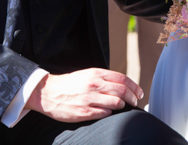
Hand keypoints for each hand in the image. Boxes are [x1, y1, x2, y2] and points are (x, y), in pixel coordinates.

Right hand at [26, 68, 142, 121]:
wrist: (48, 93)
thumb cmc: (69, 84)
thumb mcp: (87, 74)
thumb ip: (104, 78)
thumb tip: (122, 84)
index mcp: (96, 74)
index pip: (123, 79)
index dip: (135, 86)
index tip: (139, 93)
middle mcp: (94, 85)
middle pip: (123, 91)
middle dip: (133, 98)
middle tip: (136, 102)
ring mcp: (90, 99)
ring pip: (117, 103)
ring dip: (122, 106)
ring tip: (121, 107)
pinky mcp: (85, 112)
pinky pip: (105, 113)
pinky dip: (110, 113)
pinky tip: (108, 112)